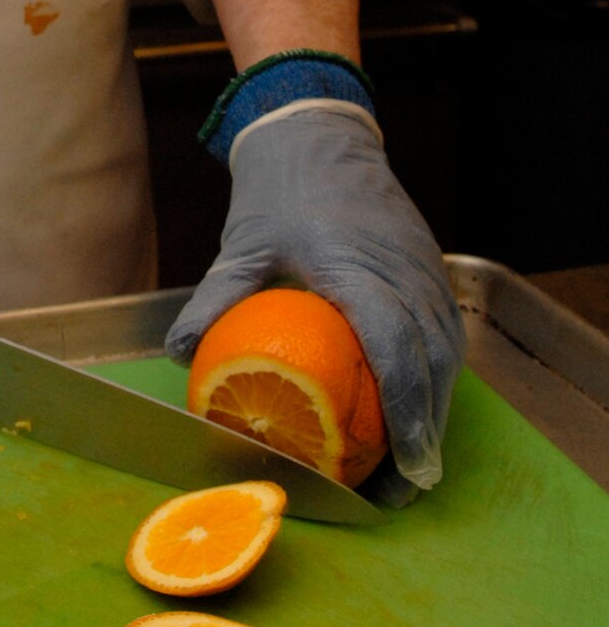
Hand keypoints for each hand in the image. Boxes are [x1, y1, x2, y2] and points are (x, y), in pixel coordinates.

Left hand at [166, 107, 465, 498]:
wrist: (320, 133)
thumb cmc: (280, 190)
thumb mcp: (244, 244)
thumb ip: (216, 298)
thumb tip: (178, 353)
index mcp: (357, 266)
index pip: (393, 346)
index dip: (402, 410)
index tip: (402, 465)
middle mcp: (403, 271)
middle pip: (432, 364)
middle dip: (423, 434)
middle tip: (399, 492)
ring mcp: (424, 269)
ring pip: (447, 354)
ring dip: (435, 413)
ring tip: (408, 470)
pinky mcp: (431, 269)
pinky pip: (445, 333)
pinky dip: (436, 380)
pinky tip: (415, 417)